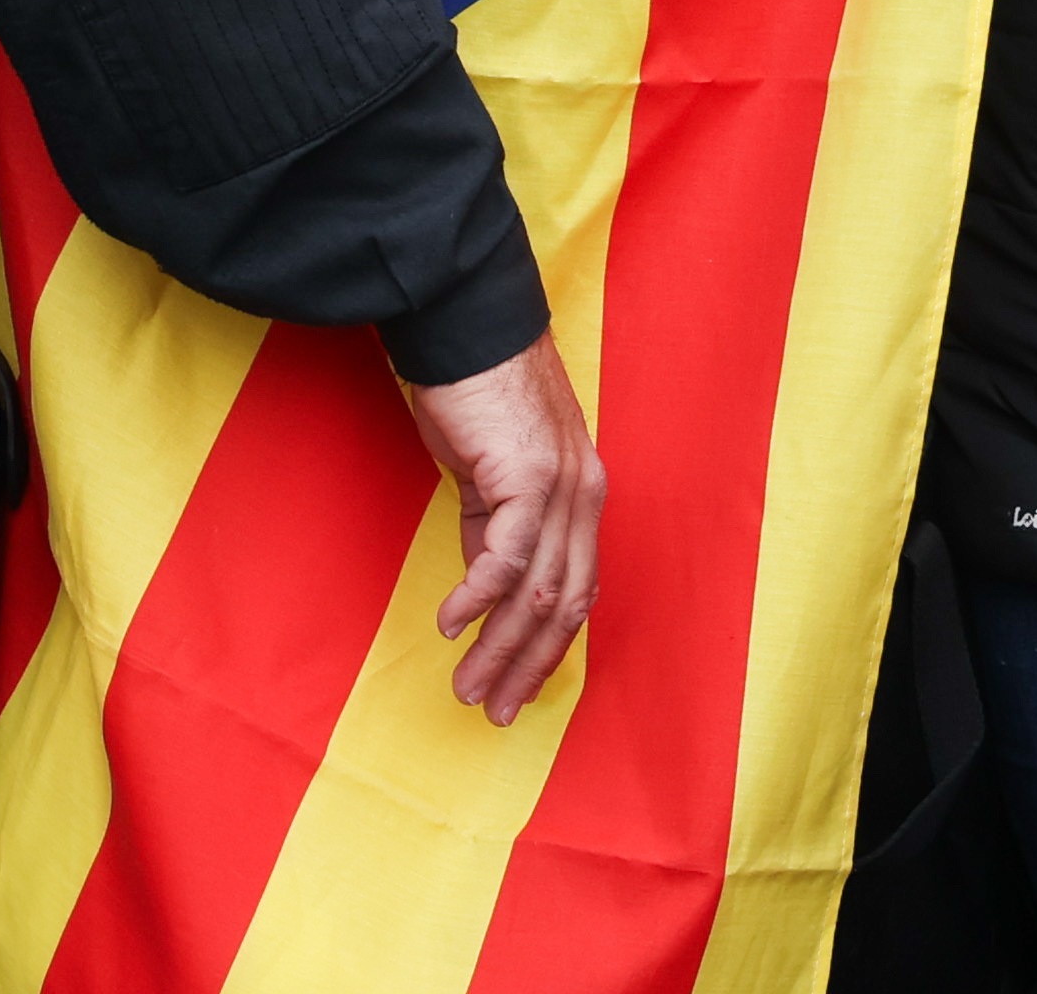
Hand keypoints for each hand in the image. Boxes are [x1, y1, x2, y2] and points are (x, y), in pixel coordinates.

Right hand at [400, 331, 604, 722]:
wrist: (465, 328)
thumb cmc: (474, 394)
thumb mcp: (492, 473)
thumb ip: (496, 529)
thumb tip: (485, 590)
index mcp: (582, 497)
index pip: (577, 593)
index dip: (547, 652)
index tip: (515, 693)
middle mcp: (585, 497)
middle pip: (565, 606)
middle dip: (526, 668)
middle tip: (491, 710)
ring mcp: (563, 487)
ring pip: (537, 593)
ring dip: (498, 648)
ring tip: (467, 686)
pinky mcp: (528, 476)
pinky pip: (507, 557)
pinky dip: (478, 598)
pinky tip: (451, 623)